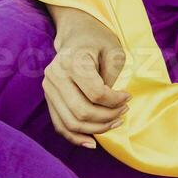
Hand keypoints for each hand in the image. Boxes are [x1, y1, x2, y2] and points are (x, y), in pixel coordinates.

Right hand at [44, 13, 130, 148]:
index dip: (116, 101)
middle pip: (82, 111)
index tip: (129, 97)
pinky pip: (60, 125)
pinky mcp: (48, 99)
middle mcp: (55, 76)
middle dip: (107, 117)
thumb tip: (111, 106)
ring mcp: (48, 89)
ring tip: (116, 122)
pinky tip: (93, 142)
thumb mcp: (114, 50)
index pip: (95, 93)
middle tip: (125, 112)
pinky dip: (76, 137)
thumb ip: (112, 76)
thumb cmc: (99, 41)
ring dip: (96, 129)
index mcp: (72, 61)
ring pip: (70, 122)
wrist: (76, 35)